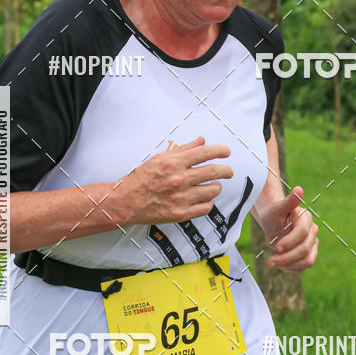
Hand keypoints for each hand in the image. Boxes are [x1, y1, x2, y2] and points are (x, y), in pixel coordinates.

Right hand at [119, 136, 233, 225]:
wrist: (127, 201)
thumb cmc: (142, 179)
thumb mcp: (160, 158)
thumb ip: (183, 149)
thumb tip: (202, 141)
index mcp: (173, 163)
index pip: (205, 153)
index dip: (220, 151)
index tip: (226, 152)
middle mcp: (179, 179)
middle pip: (213, 171)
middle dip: (226, 170)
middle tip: (229, 171)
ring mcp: (181, 198)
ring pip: (212, 190)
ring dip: (216, 186)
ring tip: (214, 185)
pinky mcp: (181, 213)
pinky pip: (205, 207)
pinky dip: (209, 201)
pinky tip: (205, 198)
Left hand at [258, 186, 318, 272]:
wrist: (273, 222)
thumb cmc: (274, 213)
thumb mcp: (277, 207)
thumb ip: (289, 201)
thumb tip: (299, 189)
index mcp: (306, 218)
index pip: (302, 233)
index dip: (290, 242)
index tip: (275, 247)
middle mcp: (312, 231)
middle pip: (304, 249)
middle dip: (286, 257)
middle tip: (269, 261)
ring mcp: (312, 244)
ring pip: (307, 261)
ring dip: (289, 265)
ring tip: (272, 263)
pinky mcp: (309, 254)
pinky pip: (303, 267)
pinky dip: (290, 268)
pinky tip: (279, 264)